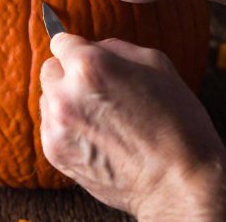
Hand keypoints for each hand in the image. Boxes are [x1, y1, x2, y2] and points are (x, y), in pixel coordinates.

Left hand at [40, 33, 225, 220]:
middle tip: (93, 85)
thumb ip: (114, 48)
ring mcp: (55, 125)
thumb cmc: (175, 120)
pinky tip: (92, 133)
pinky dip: (65, 124)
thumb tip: (90, 46)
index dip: (74, 46)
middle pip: (50, 68)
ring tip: (97, 113)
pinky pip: (49, 124)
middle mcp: (64, 94)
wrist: (178, 183)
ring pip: (47, 96)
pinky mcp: (53, 151)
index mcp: (88, 66)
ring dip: (64, 98)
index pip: (60, 41)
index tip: (80, 53)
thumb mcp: (155, 64)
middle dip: (67, 71)